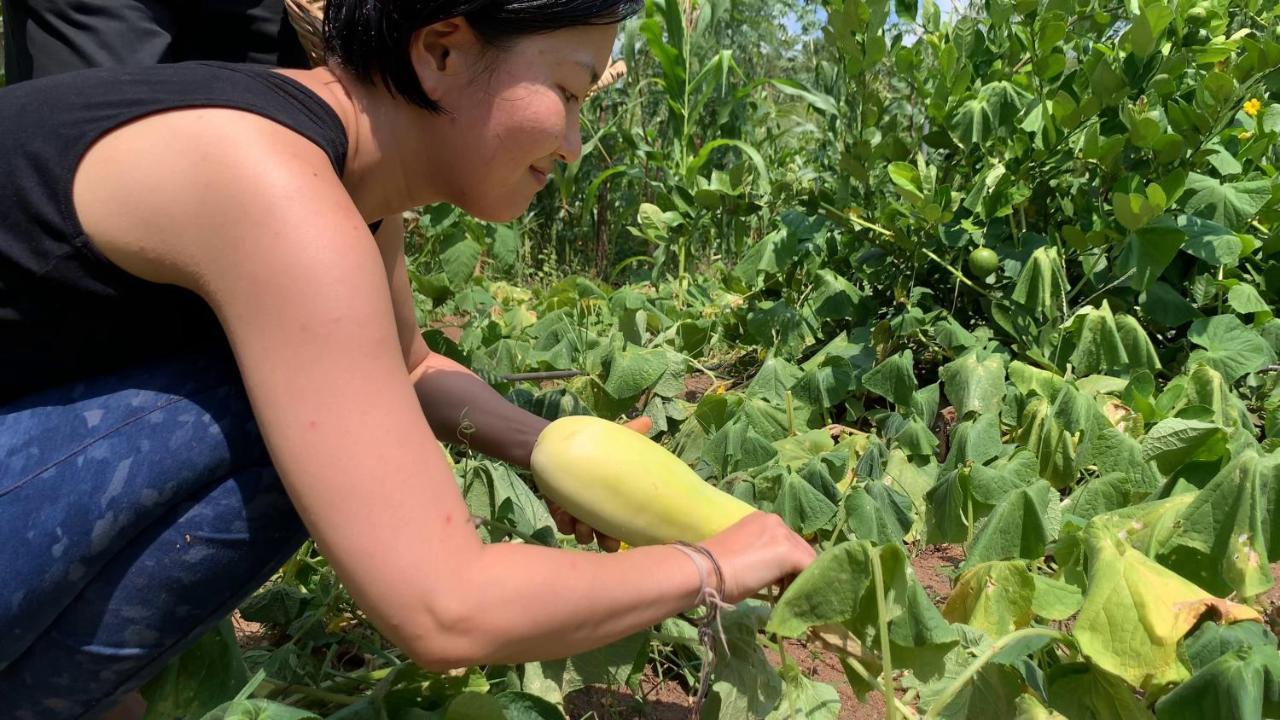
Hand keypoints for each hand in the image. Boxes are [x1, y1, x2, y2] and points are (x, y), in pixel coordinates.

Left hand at [546, 416, 651, 552]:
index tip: (627, 532)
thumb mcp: (610, 439)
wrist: (556, 445)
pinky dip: (565, 524)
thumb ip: (630, 433)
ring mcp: (580, 514)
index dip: (628, 531)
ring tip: (581, 523)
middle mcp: (600, 511)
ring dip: (584, 533)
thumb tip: (646, 421)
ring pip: (585, 536)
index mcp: (615, 499)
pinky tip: (565, 515)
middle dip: (607, 541)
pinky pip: (564, 528)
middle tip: (605, 538)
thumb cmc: (589, 445)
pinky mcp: (561, 513)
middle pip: (607, 539)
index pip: (626, 522)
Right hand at [698, 512, 816, 603]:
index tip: (778, 581)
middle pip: (800, 548)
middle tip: (784, 590)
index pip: (786, 540)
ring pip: (807, 559)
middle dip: (796, 569)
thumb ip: (760, 556)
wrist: (704, 570)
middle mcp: (776, 521)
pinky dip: (806, 584)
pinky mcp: (791, 554)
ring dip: (800, 576)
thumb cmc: (713, 568)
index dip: (785, 562)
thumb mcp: (741, 554)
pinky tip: (793, 597)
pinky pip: (810, 571)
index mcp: (762, 520)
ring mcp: (785, 536)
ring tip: (786, 595)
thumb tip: (773, 573)